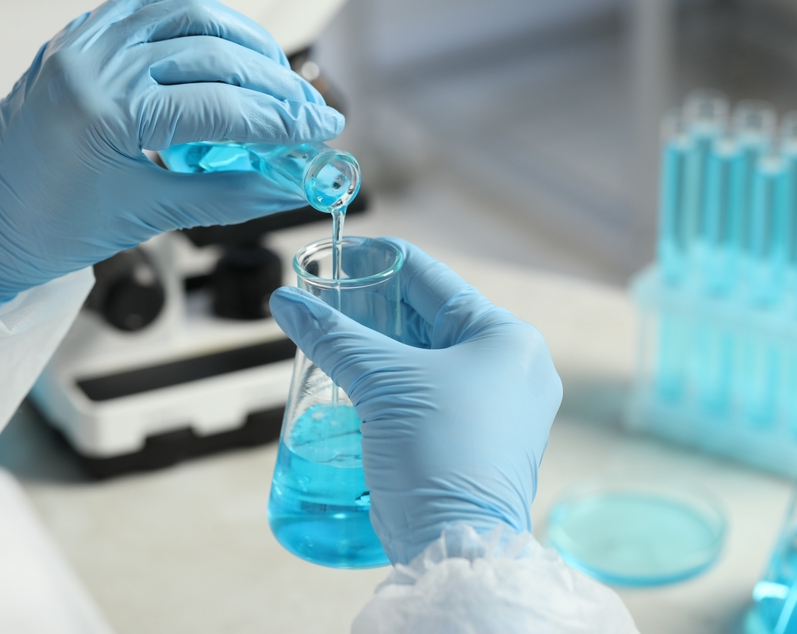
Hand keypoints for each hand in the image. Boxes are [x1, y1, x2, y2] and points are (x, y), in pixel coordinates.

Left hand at [0, 0, 341, 307]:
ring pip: (186, 12)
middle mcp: (93, 61)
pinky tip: (224, 44)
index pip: (220, 107)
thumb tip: (293, 184)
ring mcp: (83, 41)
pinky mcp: (80, 37)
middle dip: (274, 84)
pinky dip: (196, 20)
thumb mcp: (149, 215)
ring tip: (276, 74)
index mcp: (105, 111)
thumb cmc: (49, 228)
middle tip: (310, 110)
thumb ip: (229, 195)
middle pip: (212, 53)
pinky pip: (149, 6)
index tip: (322, 130)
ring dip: (242, 38)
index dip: (282, 120)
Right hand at [269, 239, 562, 564]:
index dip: (382, 261)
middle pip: (428, 321)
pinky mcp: (474, 443)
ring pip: (424, 361)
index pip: (433, 280)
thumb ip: (332, 336)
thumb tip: (286, 303)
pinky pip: (425, 397)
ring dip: (377, 351)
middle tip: (324, 297)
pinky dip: (389, 386)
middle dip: (373, 311)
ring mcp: (496, 410)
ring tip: (330, 336)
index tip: (342, 250)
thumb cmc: (437, 453)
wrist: (454, 545)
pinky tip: (350, 382)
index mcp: (505, 339)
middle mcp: (511, 369)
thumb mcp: (381, 382)